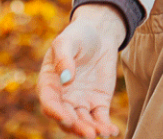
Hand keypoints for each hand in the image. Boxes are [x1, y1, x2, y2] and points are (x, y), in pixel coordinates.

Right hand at [38, 7, 125, 137]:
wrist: (99, 34)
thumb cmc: (78, 35)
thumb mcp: (67, 41)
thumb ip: (64, 58)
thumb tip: (65, 77)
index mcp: (49, 84)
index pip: (50, 103)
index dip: (56, 112)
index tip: (66, 118)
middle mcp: (63, 98)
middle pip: (67, 118)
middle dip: (76, 127)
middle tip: (88, 133)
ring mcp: (81, 102)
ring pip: (83, 122)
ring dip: (91, 129)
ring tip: (101, 133)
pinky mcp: (98, 102)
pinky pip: (100, 118)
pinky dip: (105, 126)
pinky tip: (112, 132)